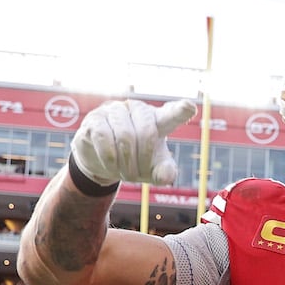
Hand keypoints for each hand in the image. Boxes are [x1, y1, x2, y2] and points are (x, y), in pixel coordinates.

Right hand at [71, 99, 196, 186]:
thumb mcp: (154, 170)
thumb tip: (166, 177)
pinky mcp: (95, 118)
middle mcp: (137, 110)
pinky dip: (109, 158)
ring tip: (124, 173)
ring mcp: (115, 111)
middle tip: (136, 176)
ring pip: (124, 136)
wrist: (104, 163)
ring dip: (125, 163)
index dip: (180, 111)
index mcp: (157, 120)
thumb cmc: (136, 162)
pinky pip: (104, 137)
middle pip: (147, 132)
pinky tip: (111, 166)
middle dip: (143, 160)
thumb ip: (165, 173)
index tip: (189, 107)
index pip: (171, 114)